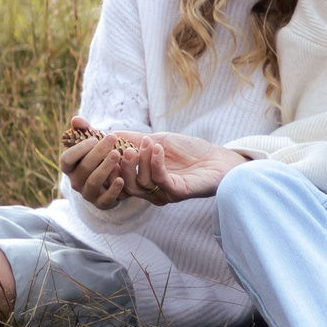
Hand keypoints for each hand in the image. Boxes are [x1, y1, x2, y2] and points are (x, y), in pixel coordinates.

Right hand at [58, 117, 141, 207]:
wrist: (114, 176)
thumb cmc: (99, 156)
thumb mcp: (92, 142)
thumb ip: (84, 130)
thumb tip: (76, 119)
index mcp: (70, 167)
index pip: (66, 159)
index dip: (78, 149)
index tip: (94, 138)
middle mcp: (75, 182)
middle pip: (83, 168)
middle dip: (98, 152)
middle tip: (112, 139)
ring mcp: (88, 194)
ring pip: (94, 182)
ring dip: (105, 168)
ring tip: (118, 154)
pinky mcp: (101, 203)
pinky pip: (105, 199)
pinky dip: (113, 190)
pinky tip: (122, 179)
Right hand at [115, 130, 244, 203]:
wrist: (219, 159)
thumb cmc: (190, 150)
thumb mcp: (158, 140)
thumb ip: (134, 139)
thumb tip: (108, 133)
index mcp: (145, 180)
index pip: (120, 179)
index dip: (110, 167)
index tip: (107, 149)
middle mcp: (152, 190)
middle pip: (127, 185)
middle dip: (124, 165)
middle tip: (125, 149)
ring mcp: (165, 193)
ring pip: (142, 183)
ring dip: (142, 160)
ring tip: (147, 142)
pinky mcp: (178, 192)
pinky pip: (161, 180)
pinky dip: (156, 162)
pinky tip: (158, 148)